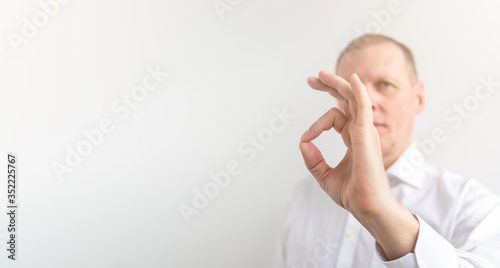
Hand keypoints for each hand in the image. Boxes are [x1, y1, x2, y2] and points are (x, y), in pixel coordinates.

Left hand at [299, 70, 418, 259]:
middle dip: (330, 87)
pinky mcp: (365, 134)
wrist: (365, 206)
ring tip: (320, 74)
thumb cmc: (352, 194)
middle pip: (347, 100)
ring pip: (353, 98)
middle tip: (312, 79)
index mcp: (353, 139)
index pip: (336, 117)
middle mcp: (361, 132)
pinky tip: (352, 79)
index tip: (305, 138)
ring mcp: (365, 131)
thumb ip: (313, 159)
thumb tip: (303, 142)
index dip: (316, 125)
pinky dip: (358, 91)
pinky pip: (363, 106)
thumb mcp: (324, 175)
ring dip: (337, 84)